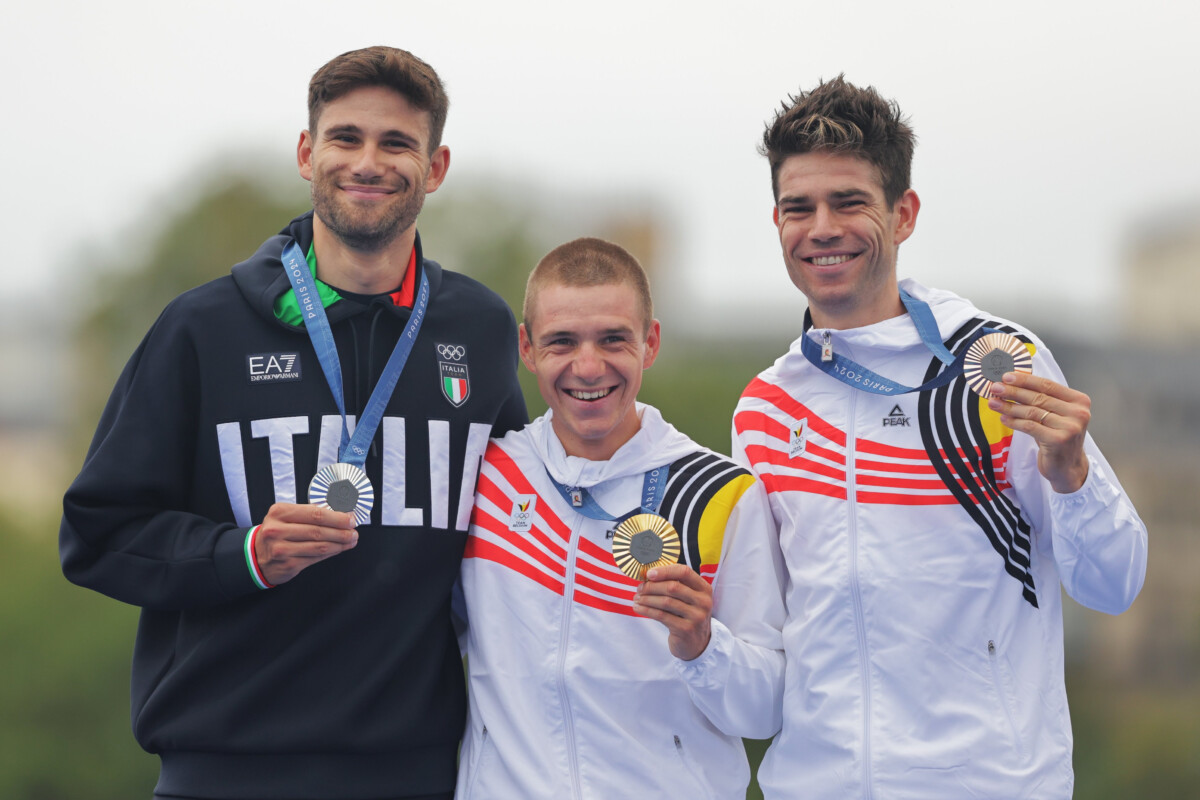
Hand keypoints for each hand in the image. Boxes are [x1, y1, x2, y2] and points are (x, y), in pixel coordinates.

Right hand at [254, 503, 358, 585]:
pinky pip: (316, 558)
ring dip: (340, 543)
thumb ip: (309, 513)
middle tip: (354, 531)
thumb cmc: (277, 532)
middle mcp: (277, 530)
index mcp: (279, 512)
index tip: (351, 518)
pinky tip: (339, 549)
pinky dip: (331, 553)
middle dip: (341, 531)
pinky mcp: (288, 564)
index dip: (337, 517)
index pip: (315, 513)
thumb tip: (340, 513)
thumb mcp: (286, 517)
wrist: (256, 556)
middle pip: (318, 530)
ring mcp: (281, 549)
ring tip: (351, 540)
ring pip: (319, 546)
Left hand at [633, 563, 712, 660]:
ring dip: (647, 599)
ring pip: (666, 602)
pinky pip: (661, 616)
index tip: (649, 573)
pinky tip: (638, 608)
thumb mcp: (688, 599)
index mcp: (704, 589)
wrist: (696, 644)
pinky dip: (647, 610)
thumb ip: (675, 585)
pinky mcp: (686, 629)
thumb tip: (649, 575)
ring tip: (637, 598)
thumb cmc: (686, 616)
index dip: (665, 571)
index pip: (684, 572)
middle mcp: (703, 602)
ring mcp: (696, 616)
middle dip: (652, 586)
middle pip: (673, 587)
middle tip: (639, 588)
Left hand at [987, 371, 1090, 492]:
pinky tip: (1003, 418)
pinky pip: (1030, 426)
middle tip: (995, 388)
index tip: (1006, 376)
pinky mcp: (1059, 440)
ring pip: (1032, 412)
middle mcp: (1078, 412)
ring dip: (1010, 406)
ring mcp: (1071, 427)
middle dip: (1013, 391)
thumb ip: (1041, 400)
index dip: (1025, 380)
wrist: (1067, 467)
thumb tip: (1012, 384)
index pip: (1048, 385)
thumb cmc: (1057, 437)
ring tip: (993, 403)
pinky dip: (1014, 421)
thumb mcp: (1054, 415)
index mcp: (1079, 401)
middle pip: (1039, 397)